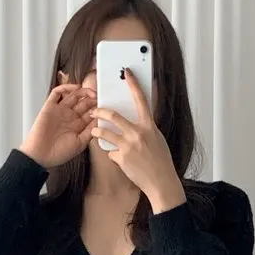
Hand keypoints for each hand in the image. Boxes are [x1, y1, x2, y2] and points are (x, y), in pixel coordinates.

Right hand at [20, 84, 96, 168]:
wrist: (40, 155)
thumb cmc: (59, 153)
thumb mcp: (80, 143)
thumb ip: (90, 131)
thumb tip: (100, 119)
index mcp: (78, 126)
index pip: (91, 113)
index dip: (98, 109)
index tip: (106, 107)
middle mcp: (70, 117)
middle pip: (84, 103)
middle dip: (93, 99)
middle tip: (100, 98)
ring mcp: (60, 111)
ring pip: (73, 95)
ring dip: (83, 92)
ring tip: (92, 93)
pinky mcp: (50, 107)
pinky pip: (57, 93)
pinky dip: (66, 88)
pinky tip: (76, 87)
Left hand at [90, 69, 186, 212]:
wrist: (161, 181)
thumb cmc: (161, 161)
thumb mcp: (157, 139)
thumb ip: (146, 129)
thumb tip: (136, 123)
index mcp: (149, 126)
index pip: (141, 100)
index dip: (133, 84)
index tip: (127, 73)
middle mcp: (138, 133)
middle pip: (113, 116)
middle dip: (100, 112)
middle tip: (93, 111)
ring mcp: (128, 145)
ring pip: (104, 133)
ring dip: (96, 132)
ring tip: (94, 132)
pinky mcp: (121, 158)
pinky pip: (111, 152)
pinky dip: (113, 154)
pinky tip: (120, 160)